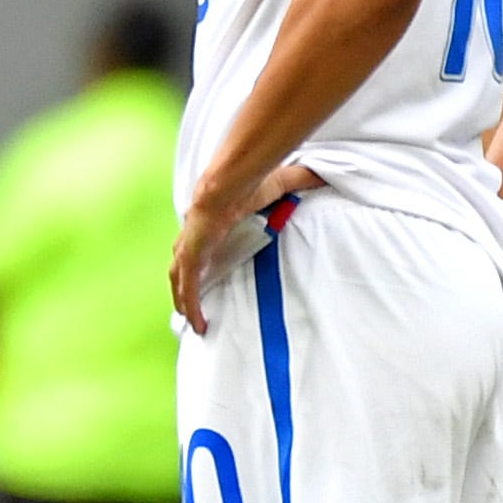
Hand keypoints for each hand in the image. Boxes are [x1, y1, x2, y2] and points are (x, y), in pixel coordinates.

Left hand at [168, 164, 319, 335]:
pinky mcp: (189, 259)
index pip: (200, 246)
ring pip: (181, 283)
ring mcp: (188, 250)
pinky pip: (189, 290)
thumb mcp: (278, 186)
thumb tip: (322, 178)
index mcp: (210, 224)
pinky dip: (192, 307)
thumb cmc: (247, 184)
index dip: (200, 261)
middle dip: (184, 287)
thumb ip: (299, 182)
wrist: (227, 186)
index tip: (207, 276)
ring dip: (185, 302)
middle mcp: (194, 239)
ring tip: (194, 322)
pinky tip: (200, 324)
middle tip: (192, 307)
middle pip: (182, 268)